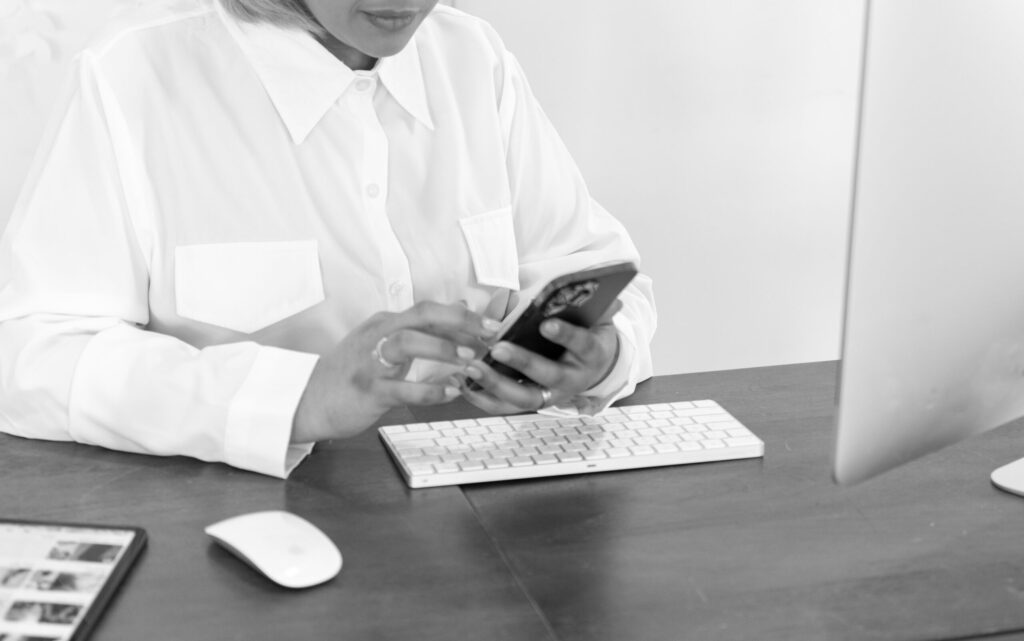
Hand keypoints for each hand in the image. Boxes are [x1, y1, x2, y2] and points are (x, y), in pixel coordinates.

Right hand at [291, 302, 499, 441]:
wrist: (308, 399)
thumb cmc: (352, 372)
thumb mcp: (385, 342)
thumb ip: (421, 327)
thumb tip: (458, 306)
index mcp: (385, 323)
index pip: (428, 309)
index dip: (462, 315)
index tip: (492, 325)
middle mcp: (378, 335)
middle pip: (421, 316)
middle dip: (459, 323)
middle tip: (489, 336)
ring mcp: (370, 362)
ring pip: (407, 343)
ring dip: (442, 349)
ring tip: (470, 360)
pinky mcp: (366, 390)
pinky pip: (401, 388)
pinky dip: (429, 391)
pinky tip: (451, 393)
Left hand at [461, 301, 622, 413]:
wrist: (595, 368)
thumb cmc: (589, 335)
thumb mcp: (597, 317)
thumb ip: (593, 301)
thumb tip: (590, 282)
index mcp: (591, 354)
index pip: (581, 344)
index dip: (565, 335)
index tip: (545, 324)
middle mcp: (573, 380)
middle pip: (548, 376)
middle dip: (522, 363)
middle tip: (497, 348)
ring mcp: (551, 395)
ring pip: (524, 398)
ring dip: (495, 384)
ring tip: (471, 367)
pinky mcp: (531, 403)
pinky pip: (505, 406)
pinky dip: (482, 397)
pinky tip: (461, 382)